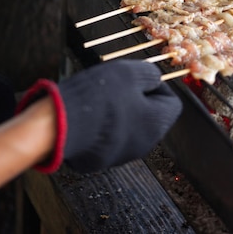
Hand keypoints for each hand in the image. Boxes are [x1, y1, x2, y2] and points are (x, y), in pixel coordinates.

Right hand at [17, 60, 181, 172]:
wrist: (60, 125)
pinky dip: (103, 128)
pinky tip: (89, 116)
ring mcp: (121, 156)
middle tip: (117, 87)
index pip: (172, 102)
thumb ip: (149, 74)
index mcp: (157, 124)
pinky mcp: (99, 161)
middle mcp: (145, 144)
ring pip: (129, 128)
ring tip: (100, 100)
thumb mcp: (129, 72)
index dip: (157, 85)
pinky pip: (108, 140)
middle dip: (137, 100)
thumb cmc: (99, 97)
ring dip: (120, 113)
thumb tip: (154, 79)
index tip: (139, 78)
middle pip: (150, 116)